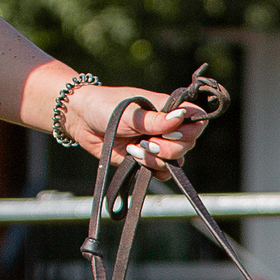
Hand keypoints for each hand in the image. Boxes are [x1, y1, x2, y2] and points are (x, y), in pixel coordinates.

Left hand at [64, 82, 210, 165]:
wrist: (82, 121)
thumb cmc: (106, 107)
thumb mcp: (131, 112)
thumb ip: (156, 119)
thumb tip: (181, 116)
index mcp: (168, 109)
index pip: (197, 119)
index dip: (190, 129)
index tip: (170, 131)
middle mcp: (166, 127)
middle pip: (188, 144)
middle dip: (169, 148)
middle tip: (148, 142)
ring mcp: (157, 144)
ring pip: (175, 160)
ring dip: (156, 159)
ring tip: (134, 149)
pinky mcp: (146, 159)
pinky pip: (162, 172)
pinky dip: (152, 170)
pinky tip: (135, 158)